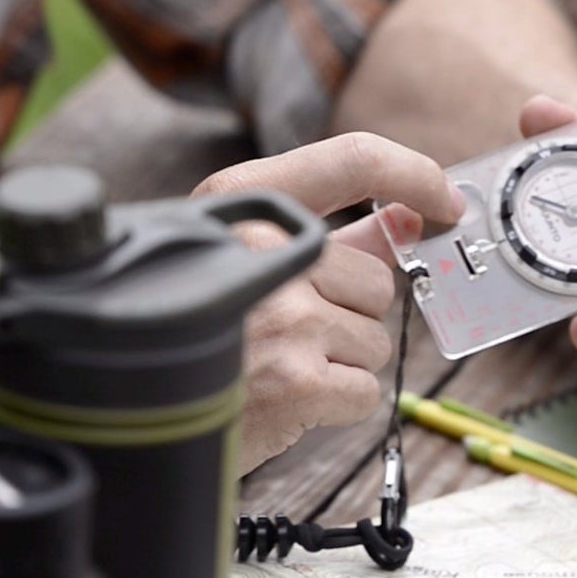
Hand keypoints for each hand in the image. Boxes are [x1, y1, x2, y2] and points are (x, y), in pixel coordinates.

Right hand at [193, 132, 462, 470]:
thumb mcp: (245, 266)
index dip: (412, 173)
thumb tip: (411, 211)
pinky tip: (287, 400)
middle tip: (292, 336)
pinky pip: (366, 389)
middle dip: (350, 316)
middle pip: (375, 279)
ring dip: (341, 363)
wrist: (131, 419)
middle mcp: (260, 251)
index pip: (351, 158)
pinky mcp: (296, 380)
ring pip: (375, 338)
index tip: (445, 200)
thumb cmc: (202, 336)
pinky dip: (337, 404)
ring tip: (280, 367)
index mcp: (240, 206)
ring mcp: (282, 316)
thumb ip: (332, 237)